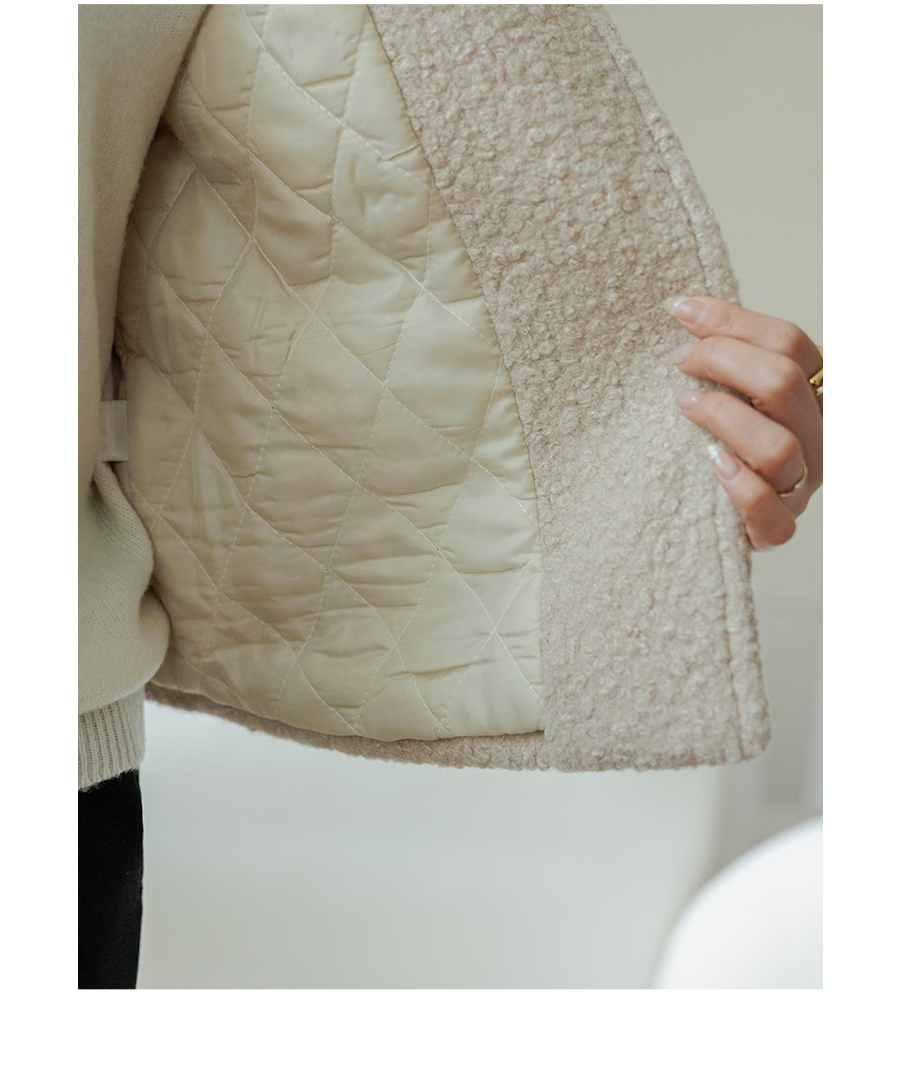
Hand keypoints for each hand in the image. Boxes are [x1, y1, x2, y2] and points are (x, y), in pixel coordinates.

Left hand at [669, 295, 822, 550]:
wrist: (722, 505)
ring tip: (685, 406)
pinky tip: (711, 464)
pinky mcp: (778, 527)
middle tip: (680, 362)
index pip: (789, 343)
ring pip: (777, 446)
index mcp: (816, 392)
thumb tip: (688, 308)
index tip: (682, 312)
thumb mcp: (736, 385)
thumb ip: (728, 352)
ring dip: (723, 418)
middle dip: (721, 360)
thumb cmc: (730, 434)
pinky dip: (742, 489)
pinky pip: (772, 515)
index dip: (733, 322)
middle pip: (782, 383)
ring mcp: (802, 483)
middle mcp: (818, 435)